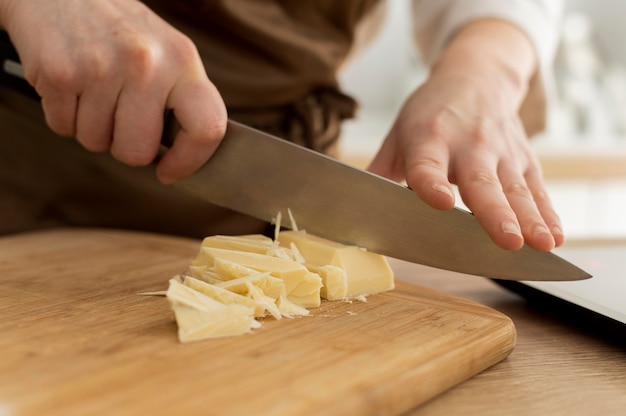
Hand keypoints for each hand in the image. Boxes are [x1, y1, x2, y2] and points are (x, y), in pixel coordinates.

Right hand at [0, 0, 225, 182]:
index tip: (170, 171)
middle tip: (119, 116)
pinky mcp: (61, 73)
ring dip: (92, 127)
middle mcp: (146, 64)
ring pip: (96, 143)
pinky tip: (72, 84)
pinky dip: (64, 115)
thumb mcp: (165, 51)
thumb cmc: (118, 30)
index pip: (208, 127)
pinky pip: (63, 128)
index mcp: (183, 60)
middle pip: (138, 152)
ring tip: (93, 90)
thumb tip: (186, 155)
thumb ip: (180, 98)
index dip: (190, 161)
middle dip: (125, 145)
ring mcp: (102, 68)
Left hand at [368, 20, 563, 251]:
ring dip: (529, 218)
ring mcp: (500, 152)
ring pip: (516, 189)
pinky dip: (547, 213)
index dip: (432, 182)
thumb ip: (380, 173)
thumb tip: (351, 211)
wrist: (476, 77)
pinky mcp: (523, 160)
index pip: (427, 164)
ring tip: (540, 245)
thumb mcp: (398, 134)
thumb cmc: (431, 113)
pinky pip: (537, 189)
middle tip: (507, 240)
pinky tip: (554, 236)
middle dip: (494, 213)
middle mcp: (467, 144)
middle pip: (481, 182)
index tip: (439, 201)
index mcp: (429, 137)